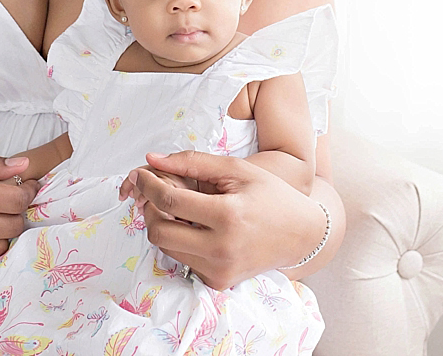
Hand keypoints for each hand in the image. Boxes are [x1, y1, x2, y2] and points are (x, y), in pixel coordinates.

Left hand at [131, 151, 328, 289]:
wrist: (301, 234)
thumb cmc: (271, 195)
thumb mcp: (236, 170)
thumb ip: (193, 162)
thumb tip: (153, 159)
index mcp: (227, 216)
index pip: (170, 202)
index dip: (149, 185)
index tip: (142, 174)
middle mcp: (221, 249)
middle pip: (158, 232)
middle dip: (151, 209)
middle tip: (160, 192)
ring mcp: (219, 271)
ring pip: (166, 249)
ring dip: (164, 225)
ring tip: (181, 208)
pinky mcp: (218, 282)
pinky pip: (183, 260)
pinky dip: (181, 242)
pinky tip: (196, 227)